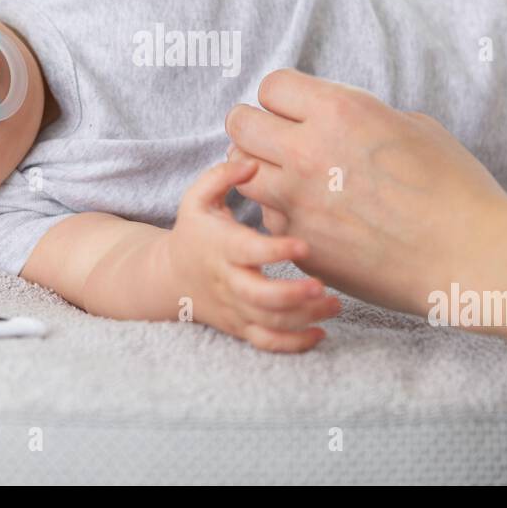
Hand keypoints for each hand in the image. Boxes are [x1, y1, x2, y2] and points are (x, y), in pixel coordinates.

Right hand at [166, 157, 339, 351]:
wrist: (171, 277)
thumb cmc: (194, 231)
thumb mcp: (196, 199)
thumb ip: (221, 177)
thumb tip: (251, 164)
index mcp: (220, 247)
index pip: (247, 251)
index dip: (274, 251)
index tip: (303, 246)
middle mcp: (228, 281)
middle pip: (259, 298)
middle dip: (292, 296)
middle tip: (322, 287)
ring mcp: (235, 308)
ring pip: (269, 323)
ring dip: (304, 318)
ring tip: (335, 305)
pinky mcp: (241, 327)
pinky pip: (267, 342)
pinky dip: (294, 344)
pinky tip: (320, 333)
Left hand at [225, 69, 506, 316]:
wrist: (470, 257)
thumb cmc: (455, 188)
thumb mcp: (414, 126)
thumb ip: (363, 117)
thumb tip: (337, 119)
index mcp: (338, 112)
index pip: (272, 86)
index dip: (285, 98)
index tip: (298, 111)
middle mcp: (307, 153)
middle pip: (239, 123)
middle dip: (256, 126)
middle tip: (278, 140)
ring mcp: (298, 204)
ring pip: (244, 175)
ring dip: (262, 171)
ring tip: (292, 179)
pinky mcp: (301, 245)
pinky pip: (270, 221)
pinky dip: (284, 217)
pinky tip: (317, 220)